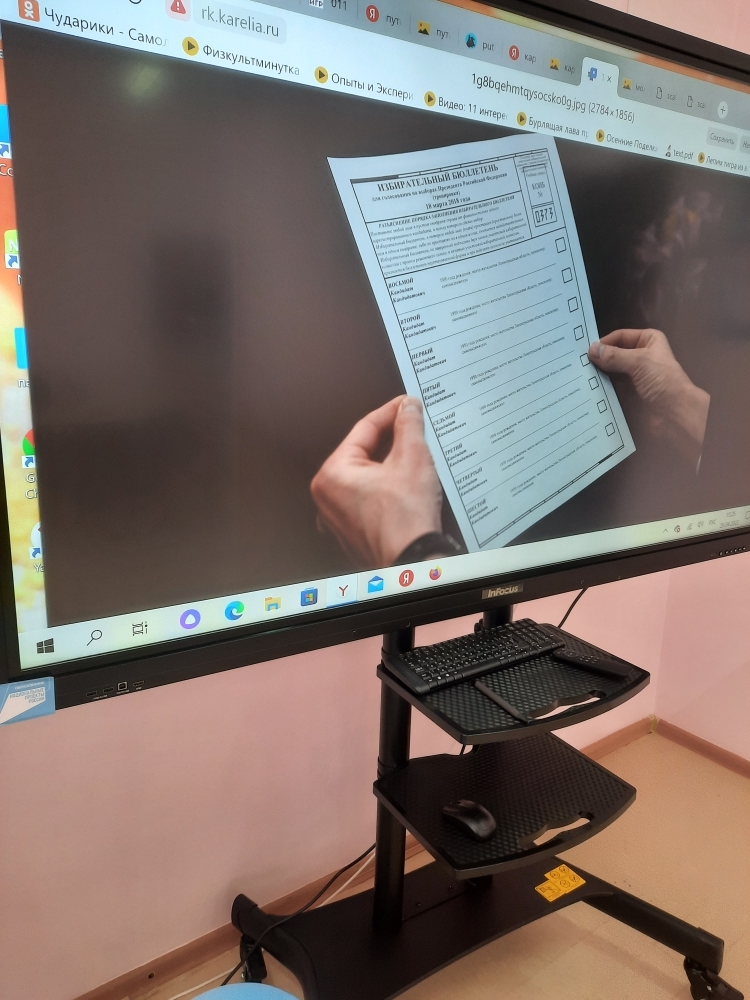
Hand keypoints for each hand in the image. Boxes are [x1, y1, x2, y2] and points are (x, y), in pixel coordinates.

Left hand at [311, 395, 441, 567]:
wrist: (412, 564)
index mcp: (332, 473)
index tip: (407, 404)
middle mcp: (327, 496)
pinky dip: (387, 490)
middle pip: (364, 454)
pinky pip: (369, 501)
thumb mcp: (412, 458)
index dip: (390, 413)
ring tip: (416, 455)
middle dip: (391, 441)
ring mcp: (338, 518)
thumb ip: (408, 426)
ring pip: (367, 478)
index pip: (364, 430)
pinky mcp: (353, 534)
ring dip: (390, 466)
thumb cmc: (406, 518)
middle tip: (415, 428)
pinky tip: (407, 486)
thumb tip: (408, 406)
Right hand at [589, 328, 708, 459]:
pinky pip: (609, 387)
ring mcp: (633, 376)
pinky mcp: (627, 393)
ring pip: (609, 371)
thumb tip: (590, 350)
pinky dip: (599, 388)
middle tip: (577, 364)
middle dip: (598, 359)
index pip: (620, 337)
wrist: (675, 414)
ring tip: (577, 376)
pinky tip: (585, 388)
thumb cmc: (663, 381)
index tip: (585, 351)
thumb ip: (614, 356)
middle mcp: (639, 356)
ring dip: (596, 374)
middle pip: (613, 354)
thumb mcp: (640, 362)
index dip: (604, 342)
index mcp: (648, 341)